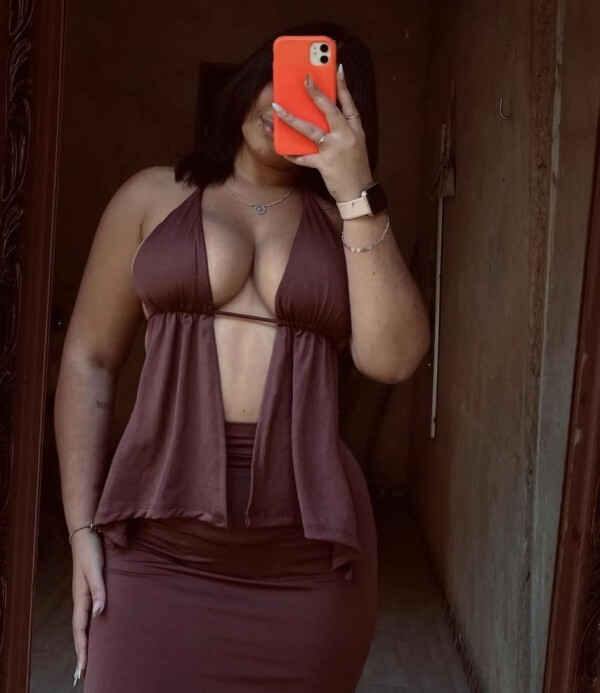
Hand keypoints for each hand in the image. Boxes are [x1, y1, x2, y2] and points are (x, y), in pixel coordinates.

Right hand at [71, 530, 105, 682]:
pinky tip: (97, 628)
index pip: (80, 629)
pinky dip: (91, 626)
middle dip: (82, 650)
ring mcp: (84, 594)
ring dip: (85, 640)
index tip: (83, 668)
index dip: (82, 648)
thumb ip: (98, 589)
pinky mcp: (90, 588)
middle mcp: (81, 598)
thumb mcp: (95, 569)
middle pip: (80, 630)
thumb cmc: (91, 551)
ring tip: (89, 656)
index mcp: (80, 597)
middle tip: (83, 672)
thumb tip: (99, 612)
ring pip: (83, 623)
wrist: (86, 534)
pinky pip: (89, 613)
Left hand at [271, 64, 373, 202]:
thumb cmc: (355, 169)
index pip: (349, 103)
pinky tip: (281, 148)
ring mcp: (334, 149)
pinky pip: (303, 156)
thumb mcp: (355, 145)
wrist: (359, 193)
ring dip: (291, 118)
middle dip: (315, 93)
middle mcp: (346, 135)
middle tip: (304, 77)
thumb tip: (321, 120)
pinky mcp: (324, 163)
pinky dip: (291, 153)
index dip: (343, 85)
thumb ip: (343, 130)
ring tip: (277, 109)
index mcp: (355, 129)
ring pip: (309, 129)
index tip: (337, 67)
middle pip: (329, 109)